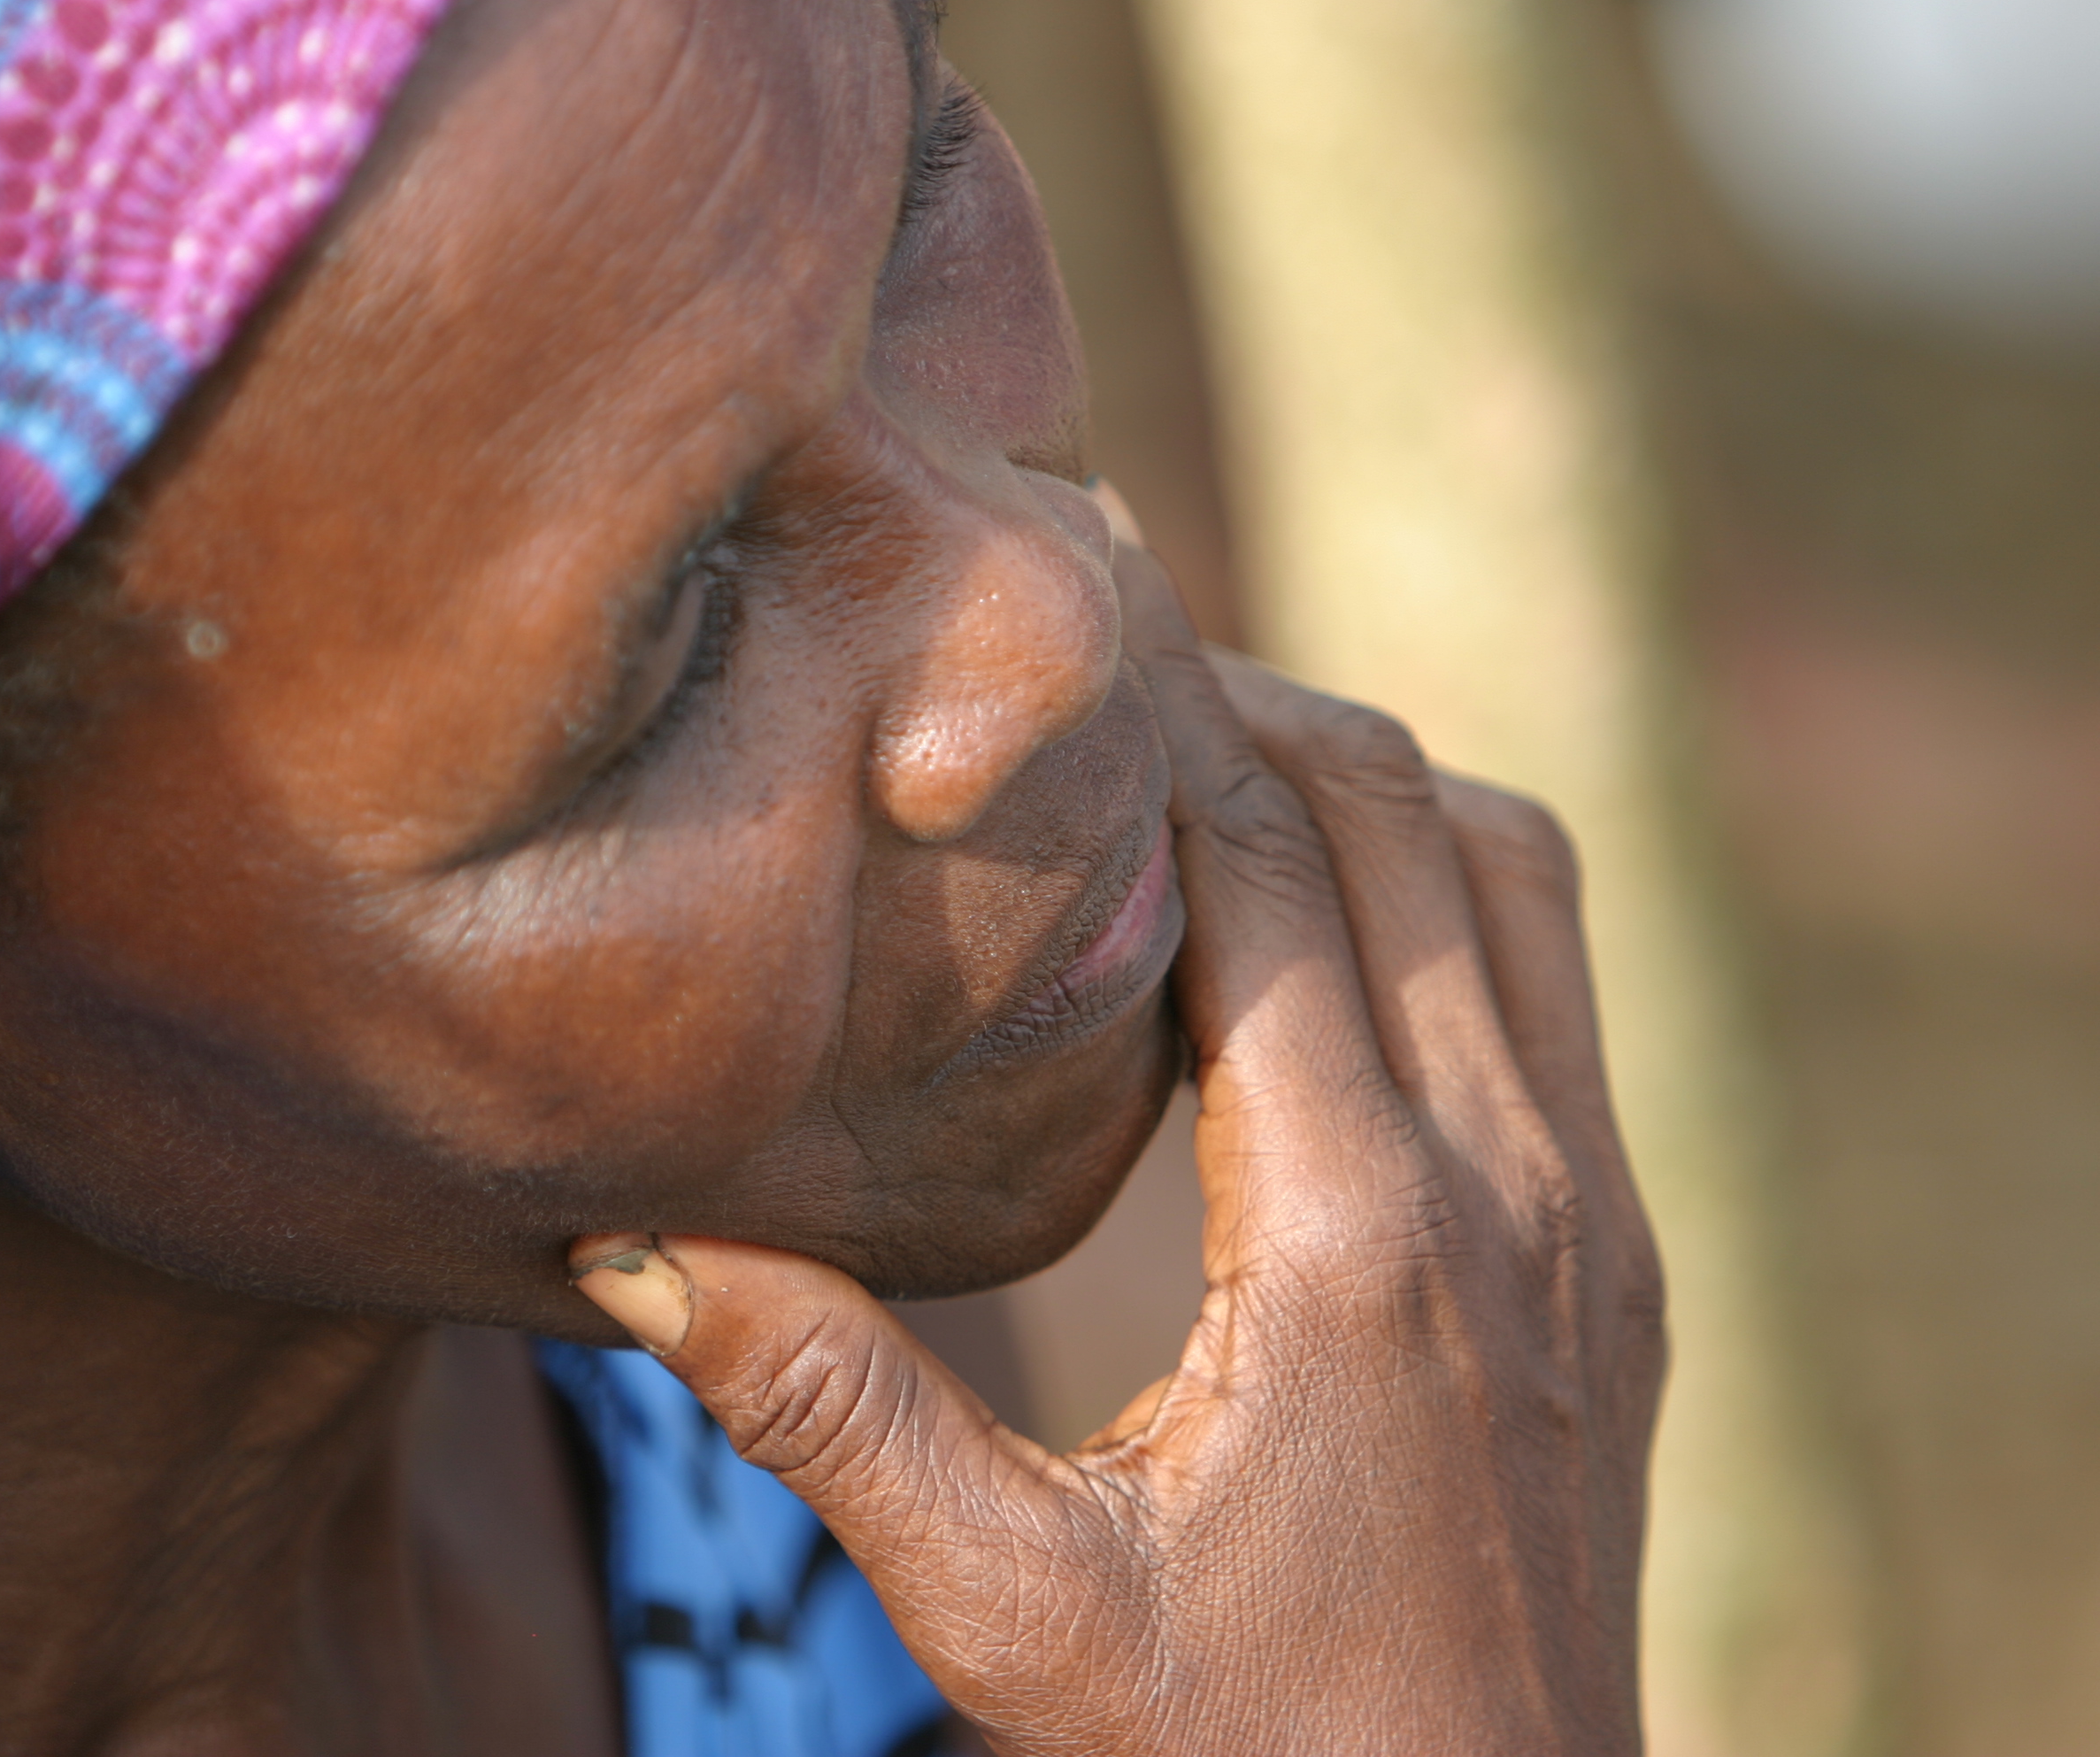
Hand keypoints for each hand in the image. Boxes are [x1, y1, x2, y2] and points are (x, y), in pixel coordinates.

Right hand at [568, 490, 1664, 1754]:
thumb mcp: (1012, 1615)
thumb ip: (827, 1415)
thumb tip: (629, 1242)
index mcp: (1354, 1232)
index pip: (1262, 864)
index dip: (1155, 718)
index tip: (1044, 630)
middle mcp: (1506, 1182)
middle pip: (1394, 811)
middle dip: (1245, 705)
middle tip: (1089, 677)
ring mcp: (1587, 1213)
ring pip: (1502, 867)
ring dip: (1360, 779)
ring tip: (1196, 771)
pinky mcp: (1615, 1260)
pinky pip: (1550, 973)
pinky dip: (1439, 882)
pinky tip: (1313, 930)